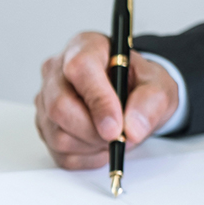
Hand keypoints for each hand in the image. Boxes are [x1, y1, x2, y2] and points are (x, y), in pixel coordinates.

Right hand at [34, 32, 179, 168]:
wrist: (131, 96)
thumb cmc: (138, 84)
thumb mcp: (159, 85)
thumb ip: (151, 101)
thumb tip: (132, 128)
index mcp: (84, 47)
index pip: (80, 69)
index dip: (98, 101)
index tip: (117, 126)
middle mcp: (56, 71)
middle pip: (60, 106)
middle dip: (94, 131)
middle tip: (119, 137)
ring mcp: (45, 100)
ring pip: (58, 134)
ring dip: (92, 145)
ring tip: (113, 136)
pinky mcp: (44, 126)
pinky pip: (60, 153)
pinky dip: (86, 157)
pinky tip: (100, 144)